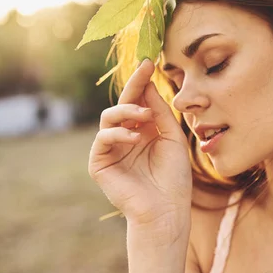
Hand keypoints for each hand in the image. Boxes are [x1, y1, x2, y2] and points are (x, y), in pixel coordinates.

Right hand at [88, 59, 191, 226]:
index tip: (150, 63)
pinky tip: (136, 138)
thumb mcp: (172, 138)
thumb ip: (160, 113)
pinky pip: (103, 138)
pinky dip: (119, 133)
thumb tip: (149, 85)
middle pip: (124, 104)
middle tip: (144, 69)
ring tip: (145, 116)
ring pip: (109, 117)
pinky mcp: (99, 163)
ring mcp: (111, 149)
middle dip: (134, 85)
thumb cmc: (174, 177)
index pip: (140, 101)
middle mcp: (126, 136)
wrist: (167, 209)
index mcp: (144, 130)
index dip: (143, 82)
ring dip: (127, 111)